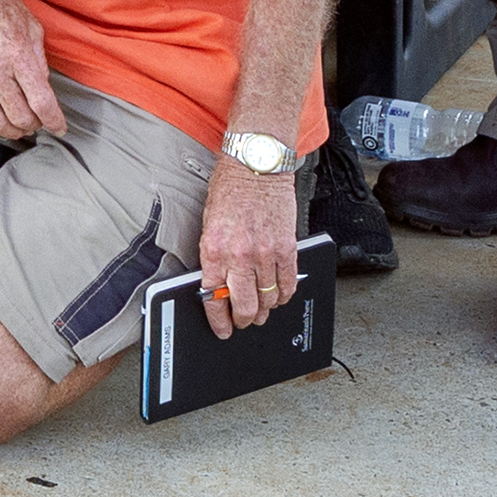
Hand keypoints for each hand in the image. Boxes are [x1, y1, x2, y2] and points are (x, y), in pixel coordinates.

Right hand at [0, 0, 67, 145]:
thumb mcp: (32, 27)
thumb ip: (39, 61)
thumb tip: (43, 88)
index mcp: (18, 56)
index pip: (41, 103)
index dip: (55, 121)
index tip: (60, 127)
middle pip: (20, 117)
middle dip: (35, 125)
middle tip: (39, 120)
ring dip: (12, 130)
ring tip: (19, 124)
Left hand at [196, 146, 304, 337]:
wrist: (255, 167)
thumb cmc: (229, 190)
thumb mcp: (208, 224)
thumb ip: (214, 256)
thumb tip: (217, 286)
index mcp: (214, 249)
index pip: (214, 297)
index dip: (218, 319)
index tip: (222, 329)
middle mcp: (239, 254)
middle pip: (244, 305)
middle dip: (243, 319)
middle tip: (243, 322)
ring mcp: (265, 253)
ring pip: (268, 299)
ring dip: (264, 310)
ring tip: (261, 310)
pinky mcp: (287, 248)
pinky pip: (288, 284)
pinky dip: (284, 295)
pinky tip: (279, 296)